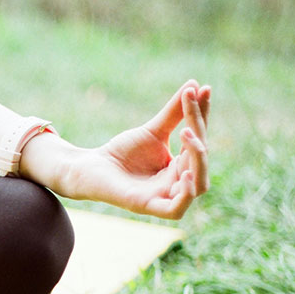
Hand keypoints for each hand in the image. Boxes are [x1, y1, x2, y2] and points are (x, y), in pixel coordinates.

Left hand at [31, 80, 210, 218]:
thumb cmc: (122, 152)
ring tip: (188, 134)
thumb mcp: (152, 131)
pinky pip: (176, 209)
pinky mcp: (147, 206)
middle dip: (199, 135)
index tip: (204, 89)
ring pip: (199, 186)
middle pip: (201, 161)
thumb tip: (195, 84)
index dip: (203, 116)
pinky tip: (184, 172)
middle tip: (187, 119)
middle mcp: (178, 184)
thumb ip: (174, 113)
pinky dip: (186, 193)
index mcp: (181, 166)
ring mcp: (164, 197)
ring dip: (198, 160)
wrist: (89, 167)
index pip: (201, 139)